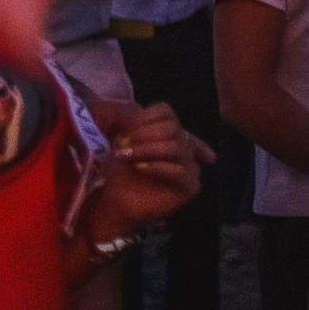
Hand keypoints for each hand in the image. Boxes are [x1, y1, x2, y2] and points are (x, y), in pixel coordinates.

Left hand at [84, 101, 212, 238]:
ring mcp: (191, 166)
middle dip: (144, 134)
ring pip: (177, 147)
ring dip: (147, 149)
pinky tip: (140, 168)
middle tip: (123, 144)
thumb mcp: (119, 142)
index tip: (126, 129)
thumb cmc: (119, 170)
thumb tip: (136, 109)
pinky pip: (180, 170)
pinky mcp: (190, 186)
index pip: (166, 112)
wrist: (118, 200)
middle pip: (173, 127)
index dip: (144, 117)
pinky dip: (157, 167)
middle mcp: (184, 146)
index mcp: (169, 132)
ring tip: (127, 156)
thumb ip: (129, 123)